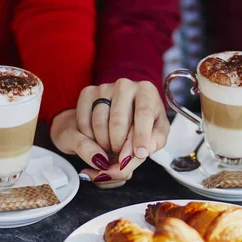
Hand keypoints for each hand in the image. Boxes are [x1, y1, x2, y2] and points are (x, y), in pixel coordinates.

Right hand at [51, 79, 168, 187]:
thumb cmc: (143, 123)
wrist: (121, 112)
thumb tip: (142, 152)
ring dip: (104, 144)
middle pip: (118, 121)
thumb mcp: (157, 132)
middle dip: (119, 145)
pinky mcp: (87, 93)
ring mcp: (104, 88)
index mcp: (146, 90)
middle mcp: (125, 85)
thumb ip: (155, 142)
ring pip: (99, 123)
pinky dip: (90, 139)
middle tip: (121, 156)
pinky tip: (99, 141)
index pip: (144, 113)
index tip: (140, 154)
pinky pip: (84, 123)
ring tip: (112, 149)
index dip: (142, 136)